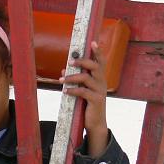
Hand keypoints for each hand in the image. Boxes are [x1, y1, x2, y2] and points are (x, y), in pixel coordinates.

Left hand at [59, 41, 108, 156]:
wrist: (95, 122)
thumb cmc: (87, 103)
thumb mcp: (82, 89)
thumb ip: (75, 79)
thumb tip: (64, 69)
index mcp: (99, 78)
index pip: (101, 62)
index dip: (98, 52)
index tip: (92, 42)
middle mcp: (102, 82)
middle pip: (95, 66)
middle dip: (82, 61)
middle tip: (69, 61)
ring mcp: (100, 91)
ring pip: (86, 78)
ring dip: (72, 77)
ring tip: (61, 79)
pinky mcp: (96, 100)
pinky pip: (83, 92)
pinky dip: (72, 90)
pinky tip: (65, 91)